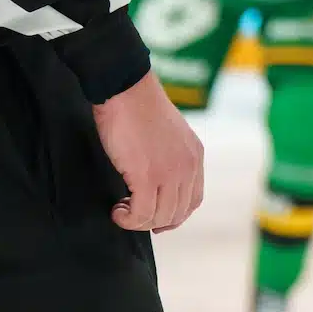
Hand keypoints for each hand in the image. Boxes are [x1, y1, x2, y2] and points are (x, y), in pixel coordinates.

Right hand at [93, 69, 205, 232]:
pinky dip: (127, 219)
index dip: (174, 215)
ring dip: (138, 221)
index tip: (153, 216)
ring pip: (160, 217)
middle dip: (152, 221)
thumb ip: (171, 159)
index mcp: (195, 156)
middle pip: (177, 213)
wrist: (126, 90)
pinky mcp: (148, 176)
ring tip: (121, 209)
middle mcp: (188, 166)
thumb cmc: (138, 109)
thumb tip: (157, 186)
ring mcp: (170, 172)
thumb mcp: (168, 137)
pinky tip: (117, 210)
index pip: (193, 200)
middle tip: (131, 212)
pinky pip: (141, 213)